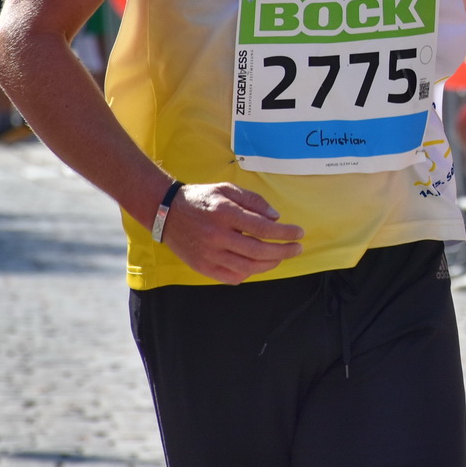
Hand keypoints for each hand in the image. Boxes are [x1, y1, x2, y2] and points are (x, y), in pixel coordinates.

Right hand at [161, 182, 304, 285]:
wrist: (165, 211)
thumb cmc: (201, 198)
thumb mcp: (227, 189)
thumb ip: (253, 201)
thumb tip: (276, 218)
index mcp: (225, 213)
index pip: (263, 228)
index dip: (285, 233)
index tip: (299, 233)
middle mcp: (217, 236)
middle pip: (259, 251)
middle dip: (284, 251)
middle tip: (297, 248)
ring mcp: (209, 254)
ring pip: (247, 268)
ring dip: (269, 264)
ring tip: (280, 257)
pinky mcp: (202, 266)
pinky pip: (231, 277)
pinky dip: (248, 274)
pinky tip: (257, 265)